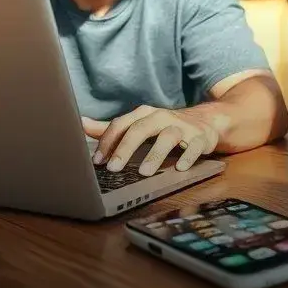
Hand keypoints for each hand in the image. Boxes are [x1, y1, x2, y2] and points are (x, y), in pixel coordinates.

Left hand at [81, 105, 218, 175]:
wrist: (206, 121)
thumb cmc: (166, 126)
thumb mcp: (139, 124)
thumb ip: (112, 128)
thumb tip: (81, 124)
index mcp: (145, 114)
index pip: (121, 124)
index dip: (108, 142)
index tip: (97, 161)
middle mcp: (162, 117)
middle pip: (141, 128)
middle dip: (126, 148)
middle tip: (113, 168)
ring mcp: (182, 127)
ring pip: (168, 137)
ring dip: (155, 154)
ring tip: (144, 173)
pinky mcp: (200, 138)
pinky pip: (194, 146)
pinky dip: (187, 157)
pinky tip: (179, 168)